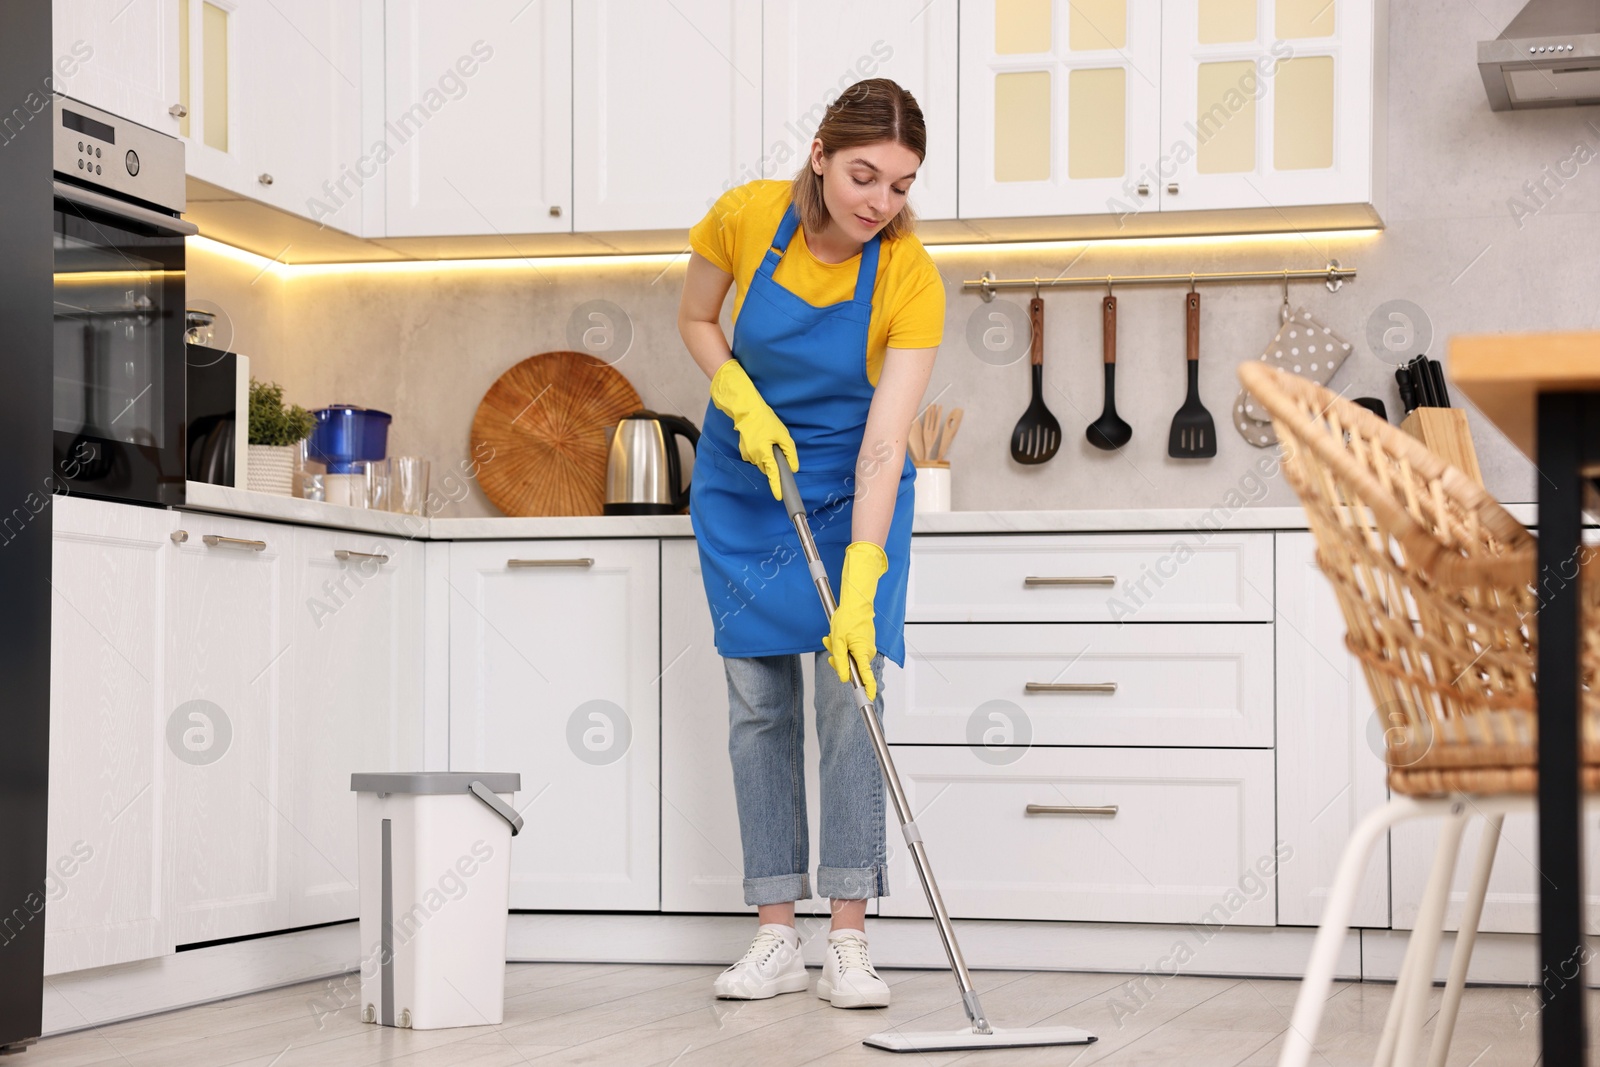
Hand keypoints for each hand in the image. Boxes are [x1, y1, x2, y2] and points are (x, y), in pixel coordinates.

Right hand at [709, 360, 797, 499]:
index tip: (780, 496)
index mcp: (763, 452)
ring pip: (762, 462)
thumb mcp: (782, 434)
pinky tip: (761, 438)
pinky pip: (756, 456)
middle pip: (768, 468)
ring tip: (768, 438)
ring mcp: (747, 453)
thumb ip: (789, 452)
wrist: (745, 408)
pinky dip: (761, 451)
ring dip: (768, 455)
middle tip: (778, 447)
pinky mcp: (744, 450)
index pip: (772, 474)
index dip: (776, 486)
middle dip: (774, 463)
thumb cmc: (764, 419)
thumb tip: (794, 467)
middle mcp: (753, 456)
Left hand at [822, 541, 887, 700]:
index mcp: (863, 653)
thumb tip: (844, 678)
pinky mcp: (863, 642)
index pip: (866, 677)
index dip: (867, 689)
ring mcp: (866, 647)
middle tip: (829, 646)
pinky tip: (836, 636)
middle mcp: (868, 652)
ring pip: (849, 657)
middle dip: (838, 661)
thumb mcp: (838, 642)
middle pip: (852, 667)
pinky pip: (851, 650)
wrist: (856, 603)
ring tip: (830, 638)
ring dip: (838, 651)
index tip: (868, 700)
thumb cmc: (847, 619)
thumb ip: (840, 662)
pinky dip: (842, 645)